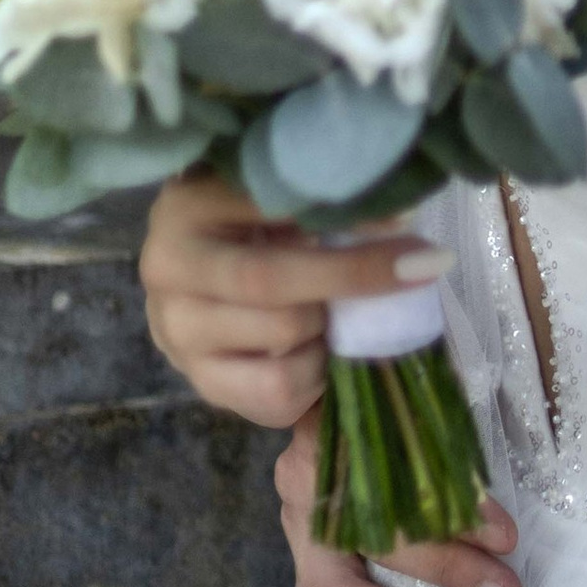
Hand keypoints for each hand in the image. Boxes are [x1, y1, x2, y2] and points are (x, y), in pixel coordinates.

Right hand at [139, 170, 450, 428]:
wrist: (197, 274)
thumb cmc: (252, 221)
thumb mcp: (275, 194)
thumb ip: (322, 199)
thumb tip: (400, 214)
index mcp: (189, 205)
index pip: (272, 208)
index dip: (343, 216)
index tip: (406, 221)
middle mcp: (170, 269)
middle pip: (271, 280)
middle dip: (353, 277)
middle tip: (416, 270)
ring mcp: (178, 331)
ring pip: (281, 336)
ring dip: (329, 328)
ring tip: (341, 310)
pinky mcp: (199, 382)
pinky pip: (275, 393)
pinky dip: (314, 377)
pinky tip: (321, 350)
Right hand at [274, 410, 527, 586]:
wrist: (330, 386)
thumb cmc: (387, 400)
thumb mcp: (417, 412)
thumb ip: (447, 466)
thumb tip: (499, 538)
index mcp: (336, 441)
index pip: (400, 488)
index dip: (458, 517)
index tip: (508, 537)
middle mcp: (309, 491)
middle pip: (372, 544)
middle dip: (444, 575)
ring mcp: (297, 532)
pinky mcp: (299, 563)